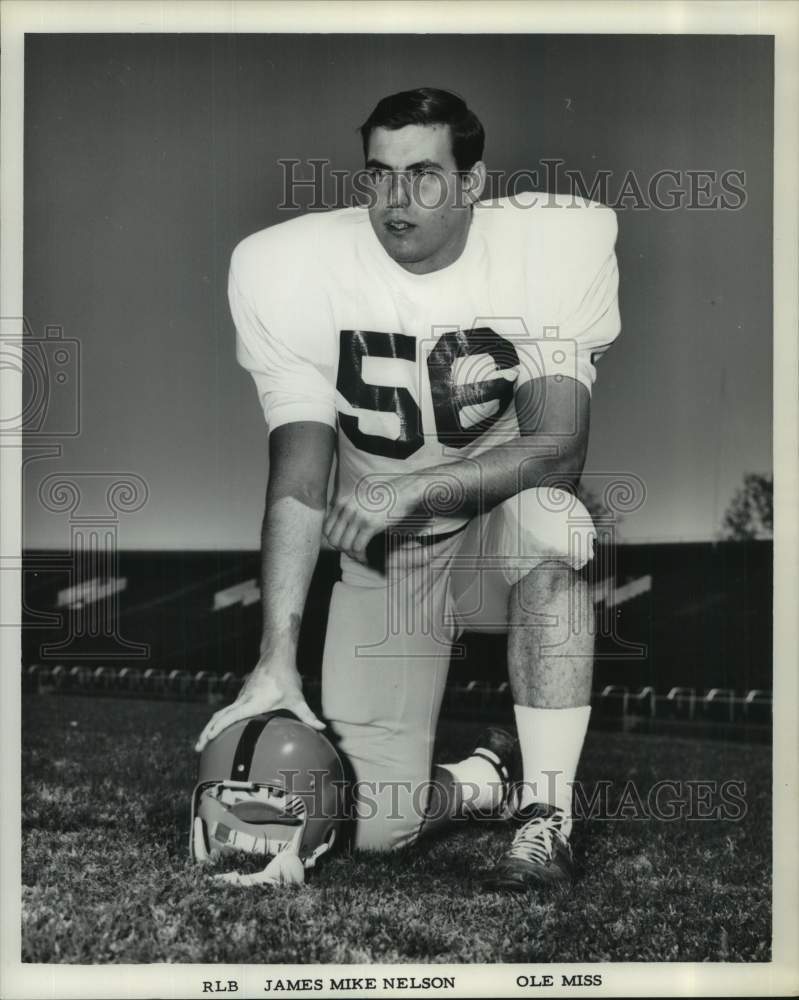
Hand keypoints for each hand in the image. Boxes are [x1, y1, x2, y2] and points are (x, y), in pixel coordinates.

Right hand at [194, 655, 323, 751]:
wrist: (277, 656)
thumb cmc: (286, 677)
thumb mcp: (297, 698)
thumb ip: (308, 715)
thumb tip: (322, 728)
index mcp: (251, 703)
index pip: (228, 717)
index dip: (216, 729)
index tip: (206, 740)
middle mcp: (242, 701)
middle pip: (218, 717)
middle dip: (206, 733)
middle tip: (198, 748)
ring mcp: (241, 697)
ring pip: (221, 713)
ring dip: (211, 726)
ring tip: (204, 742)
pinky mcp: (243, 695)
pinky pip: (228, 710)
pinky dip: (220, 720)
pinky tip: (222, 729)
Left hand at [323, 475, 424, 563]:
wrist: (404, 491)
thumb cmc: (385, 496)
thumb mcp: (360, 498)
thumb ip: (348, 509)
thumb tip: (341, 527)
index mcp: (343, 502)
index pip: (327, 529)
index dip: (333, 541)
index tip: (343, 545)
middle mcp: (347, 509)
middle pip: (333, 539)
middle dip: (341, 550)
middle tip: (351, 552)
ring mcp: (358, 517)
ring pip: (344, 545)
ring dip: (351, 555)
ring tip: (360, 556)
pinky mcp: (370, 525)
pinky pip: (358, 547)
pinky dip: (360, 556)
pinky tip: (365, 557)